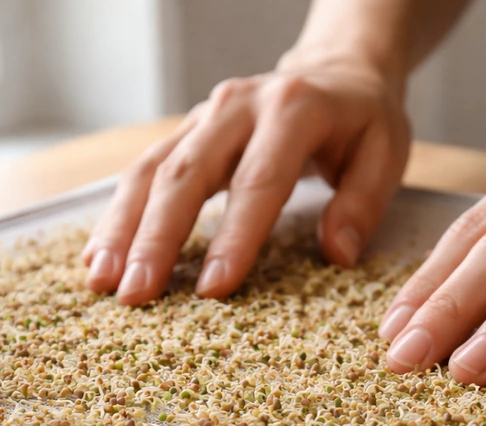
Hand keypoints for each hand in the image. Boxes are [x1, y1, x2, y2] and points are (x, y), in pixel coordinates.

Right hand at [82, 54, 409, 303]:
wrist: (335, 70)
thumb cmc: (361, 121)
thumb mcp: (386, 153)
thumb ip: (363, 202)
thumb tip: (337, 253)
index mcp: (293, 109)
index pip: (258, 180)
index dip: (234, 236)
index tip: (213, 289)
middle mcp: (238, 106)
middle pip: (186, 174)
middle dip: (157, 239)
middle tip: (136, 294)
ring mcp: (204, 116)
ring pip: (151, 171)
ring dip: (123, 229)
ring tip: (103, 281)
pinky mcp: (186, 132)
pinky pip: (143, 171)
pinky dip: (119, 215)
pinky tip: (99, 256)